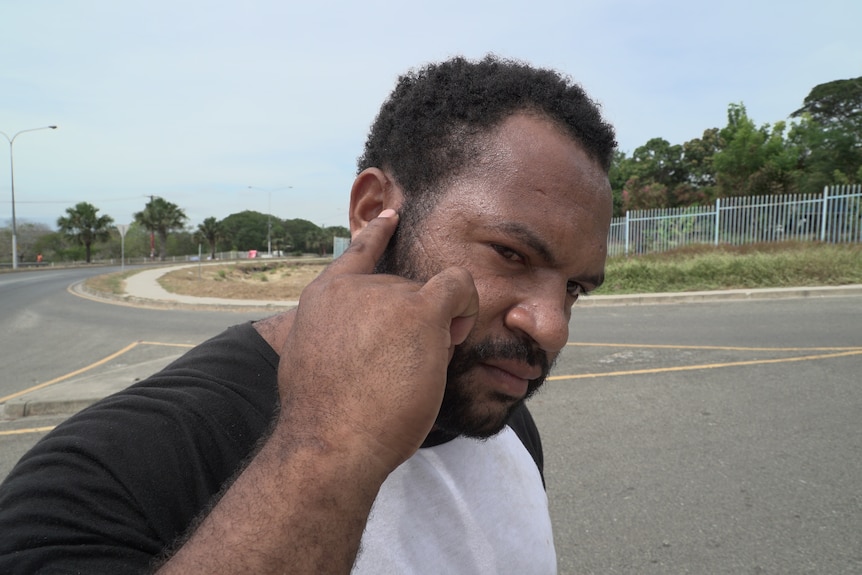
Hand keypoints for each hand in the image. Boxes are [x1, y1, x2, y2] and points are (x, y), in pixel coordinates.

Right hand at [276, 209, 478, 473]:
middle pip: (403, 292)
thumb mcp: (308, 364)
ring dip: (434, 330)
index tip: (392, 217)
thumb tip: (356, 342)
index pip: (356, 253)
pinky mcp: (419, 311)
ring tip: (417, 369)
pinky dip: (466, 301)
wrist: (329, 441)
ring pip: (429, 301)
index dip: (376, 234)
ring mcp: (387, 295)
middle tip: (404, 368)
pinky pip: (458, 286)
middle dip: (411, 324)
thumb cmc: (321, 418)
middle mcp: (355, 288)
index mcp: (324, 298)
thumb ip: (331, 338)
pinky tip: (462, 323)